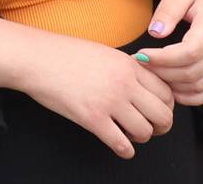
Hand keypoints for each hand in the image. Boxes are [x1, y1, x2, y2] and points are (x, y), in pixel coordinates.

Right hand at [0, 27, 175, 158]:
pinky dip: (125, 150)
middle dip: (160, 126)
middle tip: (150, 127)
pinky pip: (122, 145)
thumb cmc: (64, 54)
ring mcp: (108, 102)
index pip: (167, 93)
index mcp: (128, 65)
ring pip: (145, 132)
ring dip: (140, 138)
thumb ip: (128, 68)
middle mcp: (123, 83)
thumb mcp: (104, 52)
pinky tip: (119, 145)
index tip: (158, 111)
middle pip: (163, 115)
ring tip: (129, 134)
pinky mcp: (92, 119)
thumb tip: (146, 86)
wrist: (35, 58)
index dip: (166, 107)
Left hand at [136, 0, 202, 104]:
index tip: (140, 55)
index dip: (162, 59)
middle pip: (193, 74)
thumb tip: (154, 33)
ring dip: (174, 86)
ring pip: (201, 87)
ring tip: (152, 75)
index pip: (188, 53)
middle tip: (140, 65)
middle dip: (162, 73)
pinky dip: (191, 96)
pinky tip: (172, 89)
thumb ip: (168, 10)